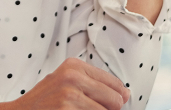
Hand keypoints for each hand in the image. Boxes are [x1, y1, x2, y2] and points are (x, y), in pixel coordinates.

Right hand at [0, 57, 129, 109]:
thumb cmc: (45, 101)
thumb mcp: (66, 83)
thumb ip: (94, 85)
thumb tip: (126, 95)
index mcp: (74, 65)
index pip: (114, 84)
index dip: (116, 99)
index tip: (104, 104)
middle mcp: (73, 75)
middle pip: (115, 100)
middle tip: (86, 109)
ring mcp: (70, 93)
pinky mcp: (67, 108)